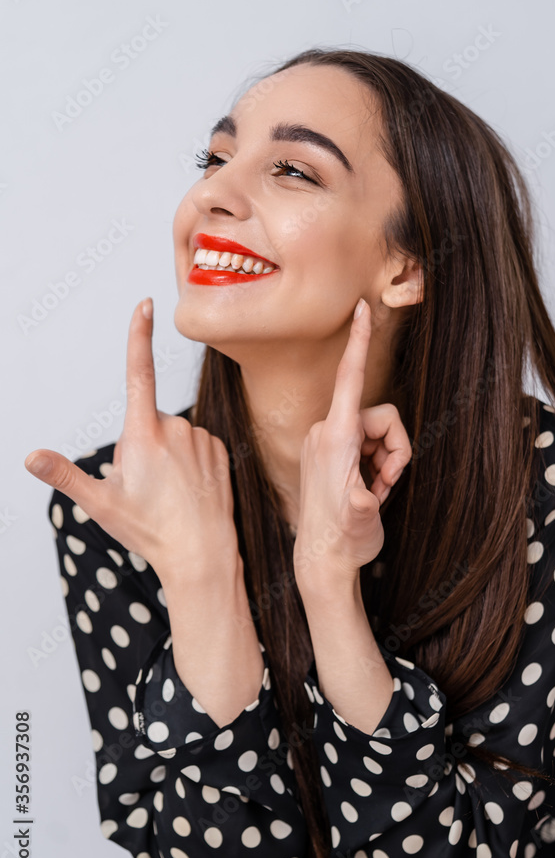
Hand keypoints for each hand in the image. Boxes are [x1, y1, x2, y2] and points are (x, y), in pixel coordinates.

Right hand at [24, 298, 239, 581]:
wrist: (203, 554)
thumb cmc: (151, 531)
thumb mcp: (100, 504)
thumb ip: (64, 475)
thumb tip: (31, 458)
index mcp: (143, 434)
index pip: (138, 372)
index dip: (138, 335)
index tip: (146, 304)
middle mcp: (175, 428)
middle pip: (145, 423)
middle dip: (139, 447)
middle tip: (145, 488)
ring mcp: (200, 438)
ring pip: (171, 437)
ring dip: (165, 457)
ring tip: (169, 494)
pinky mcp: (220, 449)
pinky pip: (195, 446)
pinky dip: (189, 462)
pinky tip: (189, 490)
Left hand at [294, 297, 411, 592]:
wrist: (323, 564)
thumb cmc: (342, 542)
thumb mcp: (357, 523)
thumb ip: (361, 505)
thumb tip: (363, 498)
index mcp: (333, 438)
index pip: (350, 380)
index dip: (358, 343)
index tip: (362, 308)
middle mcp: (328, 434)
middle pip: (382, 416)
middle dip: (396, 449)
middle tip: (387, 483)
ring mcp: (330, 444)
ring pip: (380, 432)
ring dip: (388, 461)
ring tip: (376, 491)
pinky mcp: (334, 456)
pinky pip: (370, 445)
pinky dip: (379, 467)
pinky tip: (369, 491)